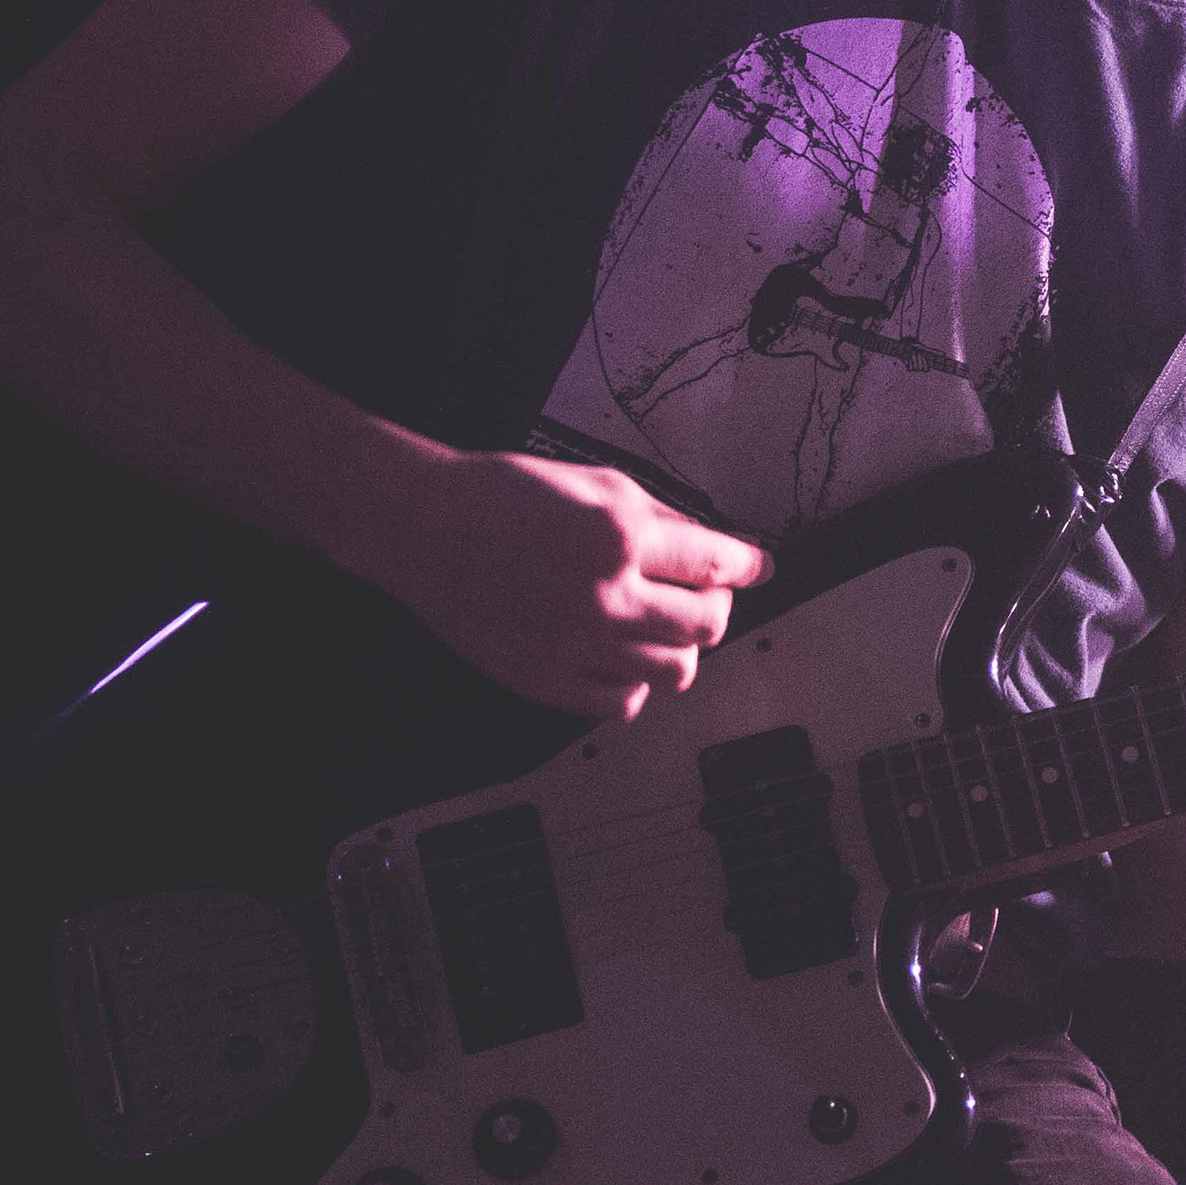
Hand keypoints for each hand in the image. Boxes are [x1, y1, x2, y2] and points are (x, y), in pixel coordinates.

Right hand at [341, 448, 769, 720]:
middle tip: (708, 594)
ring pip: (675, 671)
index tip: (760, 568)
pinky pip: (623, 703)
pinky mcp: (544, 680)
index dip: (748, 566)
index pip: (716, 562)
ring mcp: (574, 645)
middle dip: (718, 606)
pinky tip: (624, 658)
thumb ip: (661, 517)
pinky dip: (637, 684)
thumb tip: (712, 544)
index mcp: (619, 537)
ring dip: (683, 648)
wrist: (425, 527)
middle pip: (706, 624)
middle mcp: (603, 596)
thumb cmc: (503, 494)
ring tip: (666, 627)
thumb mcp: (596, 482)